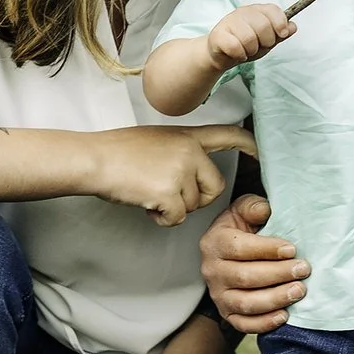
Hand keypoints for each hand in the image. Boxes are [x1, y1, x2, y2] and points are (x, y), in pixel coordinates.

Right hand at [88, 125, 256, 226]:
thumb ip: (180, 151)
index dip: (249, 144)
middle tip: (168, 193)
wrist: (93, 160)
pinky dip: (161, 218)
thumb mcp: (157, 140)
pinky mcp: (169, 192)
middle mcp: (190, 151)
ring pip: (194, 206)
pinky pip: (177, 218)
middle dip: (196, 199)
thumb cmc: (117, 152)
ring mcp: (180, 171)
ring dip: (173, 208)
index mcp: (187, 136)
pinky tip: (144, 203)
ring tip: (148, 191)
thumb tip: (192, 173)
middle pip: (215, 187)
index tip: (260, 153)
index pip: (228, 135)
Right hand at [200, 193, 310, 332]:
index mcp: (214, 242)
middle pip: (245, 277)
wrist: (230, 254)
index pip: (239, 248)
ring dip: (275, 299)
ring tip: (299, 290)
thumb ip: (252, 206)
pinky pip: (244, 324)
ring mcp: (218, 295)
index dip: (267, 249)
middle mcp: (212, 271)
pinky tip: (284, 316)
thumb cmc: (241, 230)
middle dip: (278, 274)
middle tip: (303, 270)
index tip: (292, 249)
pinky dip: (264, 323)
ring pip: (246, 303)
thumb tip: (264, 211)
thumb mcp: (243, 210)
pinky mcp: (227, 313)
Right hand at [209, 2, 294, 69]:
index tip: (281, 34)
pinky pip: (235, 46)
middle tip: (259, 46)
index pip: (273, 10)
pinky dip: (240, 54)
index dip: (280, 23)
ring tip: (247, 50)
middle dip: (266, 42)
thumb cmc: (246, 45)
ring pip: (249, 38)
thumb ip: (280, 34)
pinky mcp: (218, 34)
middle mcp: (243, 12)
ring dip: (251, 50)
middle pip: (264, 26)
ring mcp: (229, 21)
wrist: (222, 55)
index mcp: (257, 10)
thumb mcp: (267, 40)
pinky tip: (238, 53)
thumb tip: (293, 27)